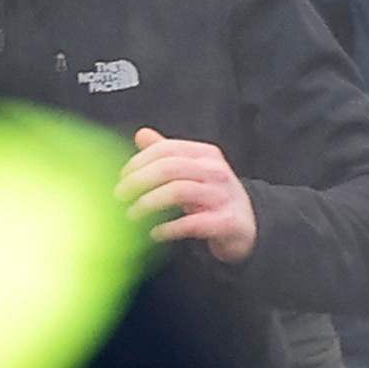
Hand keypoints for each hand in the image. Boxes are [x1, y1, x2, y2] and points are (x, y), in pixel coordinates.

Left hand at [122, 130, 258, 264]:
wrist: (249, 225)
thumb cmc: (213, 196)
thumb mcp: (193, 170)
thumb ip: (167, 153)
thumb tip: (141, 134)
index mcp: (206, 154)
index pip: (166, 149)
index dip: (138, 162)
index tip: (121, 178)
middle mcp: (216, 171)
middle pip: (170, 168)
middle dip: (138, 181)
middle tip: (119, 196)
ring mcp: (223, 196)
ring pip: (178, 191)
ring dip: (148, 203)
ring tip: (132, 214)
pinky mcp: (227, 222)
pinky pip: (193, 223)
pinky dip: (169, 228)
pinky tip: (155, 233)